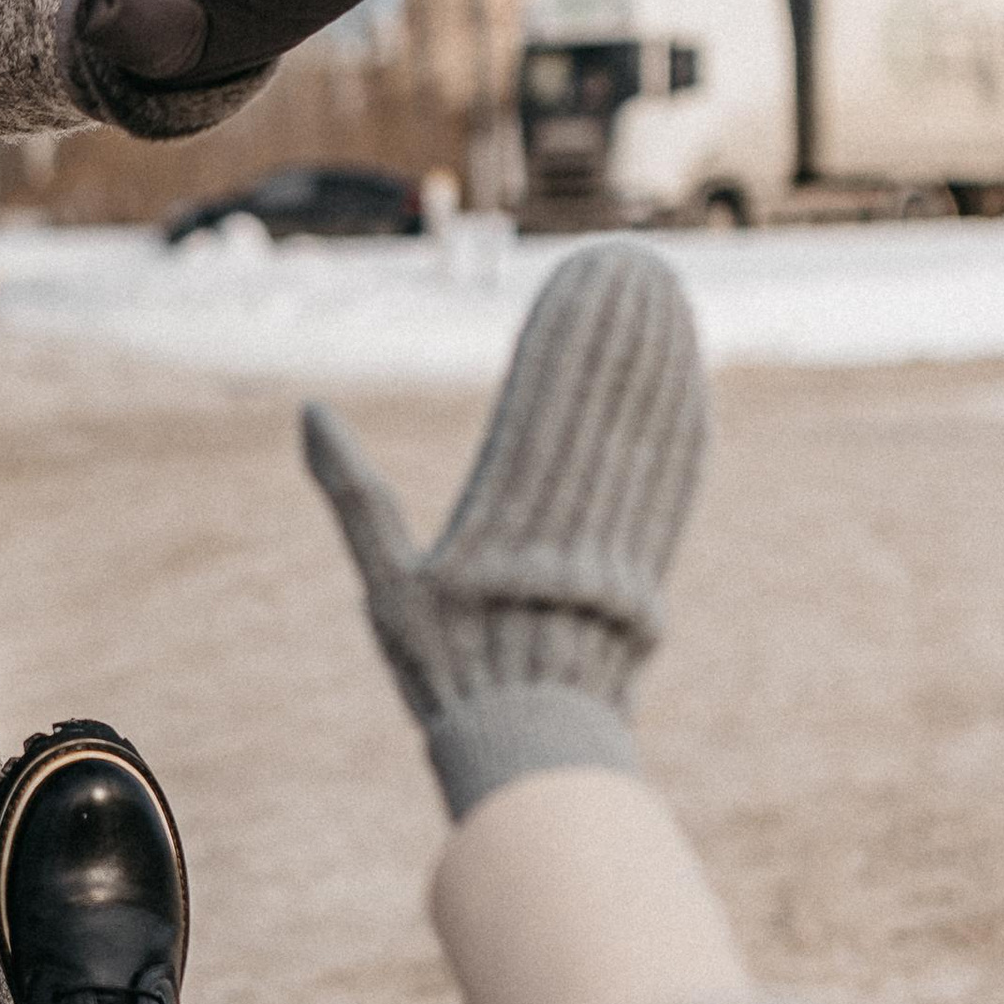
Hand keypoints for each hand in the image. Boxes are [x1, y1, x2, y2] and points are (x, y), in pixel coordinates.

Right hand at [301, 243, 705, 822]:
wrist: (529, 741)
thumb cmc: (446, 666)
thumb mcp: (385, 582)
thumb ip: (351, 493)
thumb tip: (310, 411)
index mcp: (503, 510)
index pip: (541, 396)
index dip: (562, 332)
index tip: (578, 275)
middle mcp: (567, 515)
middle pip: (600, 400)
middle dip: (619, 328)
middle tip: (636, 262)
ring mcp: (615, 538)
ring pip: (642, 431)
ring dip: (659, 362)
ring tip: (671, 301)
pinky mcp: (648, 567)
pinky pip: (669, 484)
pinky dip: (682, 428)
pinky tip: (693, 384)